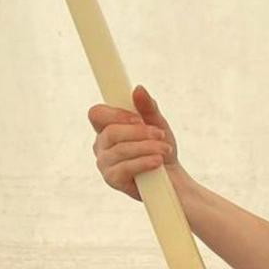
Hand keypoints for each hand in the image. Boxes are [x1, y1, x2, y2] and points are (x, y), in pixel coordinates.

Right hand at [88, 85, 180, 199]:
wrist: (172, 178)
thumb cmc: (160, 149)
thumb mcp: (157, 124)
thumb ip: (148, 107)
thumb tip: (138, 89)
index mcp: (107, 128)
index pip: (97, 114)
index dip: (116, 114)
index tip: (139, 118)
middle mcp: (101, 145)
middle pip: (110, 132)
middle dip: (139, 132)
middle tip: (159, 134)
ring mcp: (104, 164)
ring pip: (120, 150)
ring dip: (146, 147)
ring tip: (165, 149)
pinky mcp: (112, 180)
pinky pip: (125, 168)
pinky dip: (144, 162)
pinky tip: (157, 161)